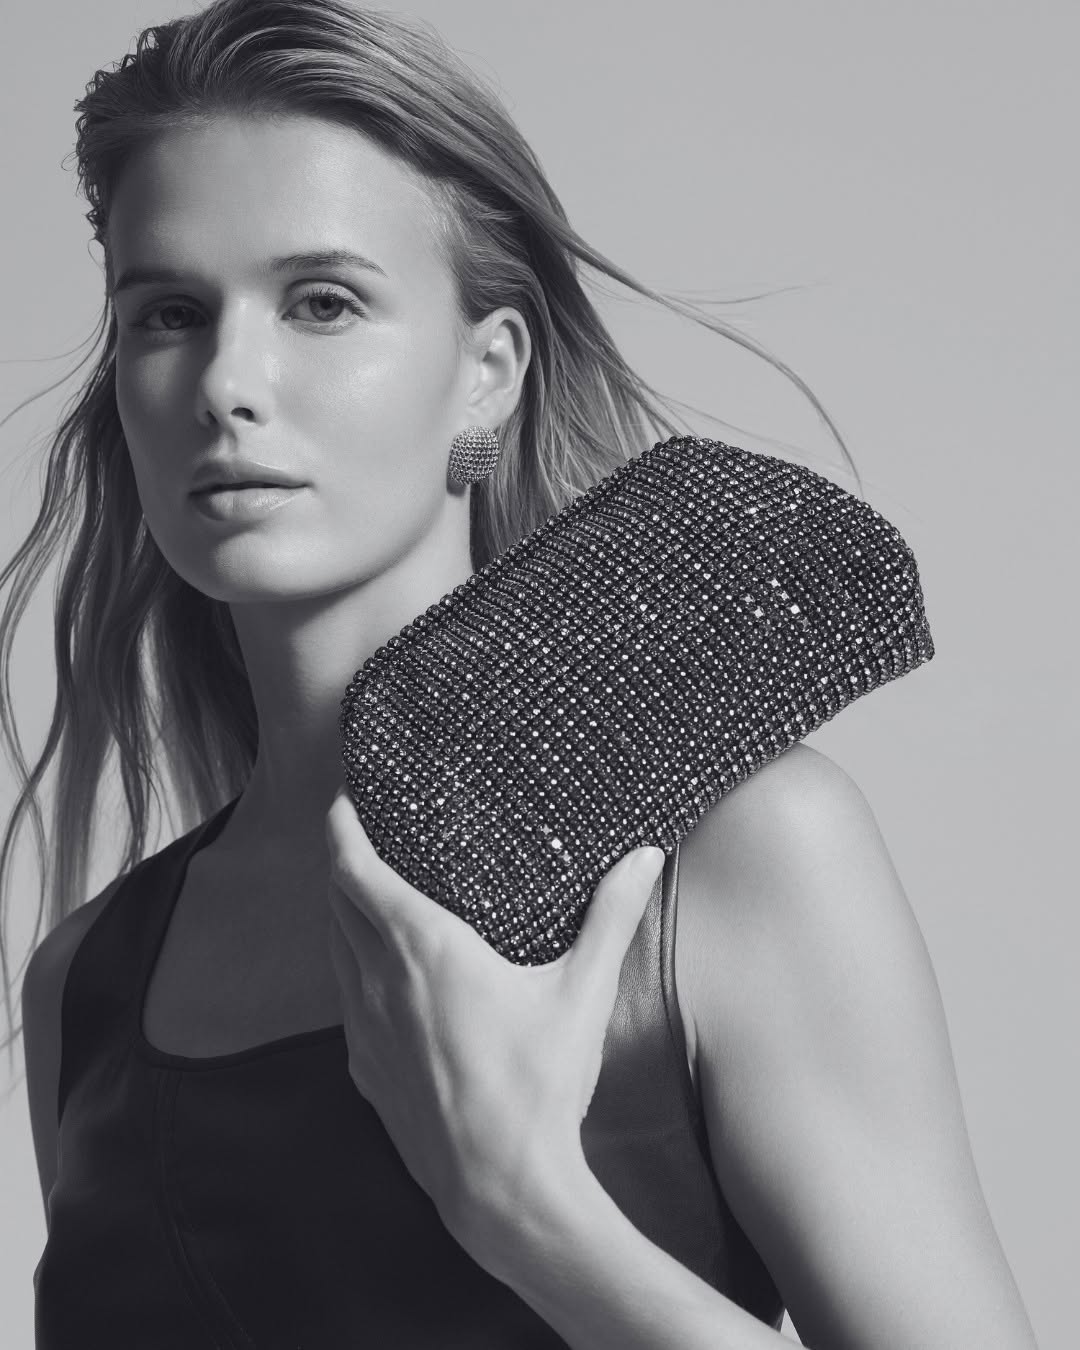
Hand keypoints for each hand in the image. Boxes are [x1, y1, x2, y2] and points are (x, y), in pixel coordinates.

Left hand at [324, 783, 664, 1266]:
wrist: (501, 1187)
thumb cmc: (540, 1085)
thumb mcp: (582, 992)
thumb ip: (612, 917)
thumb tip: (645, 858)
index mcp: (424, 948)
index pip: (355, 871)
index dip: (341, 830)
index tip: (341, 802)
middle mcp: (379, 981)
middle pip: (336, 904)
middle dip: (341, 865)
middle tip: (359, 838)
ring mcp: (365, 1031)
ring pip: (335, 953)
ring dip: (342, 918)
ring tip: (365, 899)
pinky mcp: (365, 1072)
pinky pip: (345, 1004)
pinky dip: (351, 973)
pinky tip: (380, 982)